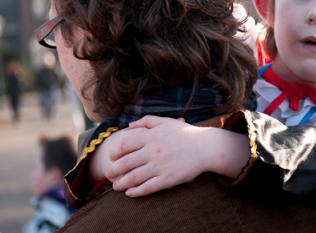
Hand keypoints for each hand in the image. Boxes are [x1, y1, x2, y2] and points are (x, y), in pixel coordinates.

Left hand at [106, 115, 249, 196]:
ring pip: (133, 177)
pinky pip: (147, 187)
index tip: (112, 157)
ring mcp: (160, 166)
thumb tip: (129, 125)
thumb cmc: (186, 133)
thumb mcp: (166, 121)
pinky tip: (130, 193)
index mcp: (151, 136)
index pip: (124, 145)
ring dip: (121, 184)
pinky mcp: (168, 179)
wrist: (207, 147)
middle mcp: (153, 151)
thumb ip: (147, 121)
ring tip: (115, 187)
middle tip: (108, 175)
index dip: (115, 152)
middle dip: (113, 171)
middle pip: (125, 163)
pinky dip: (136, 192)